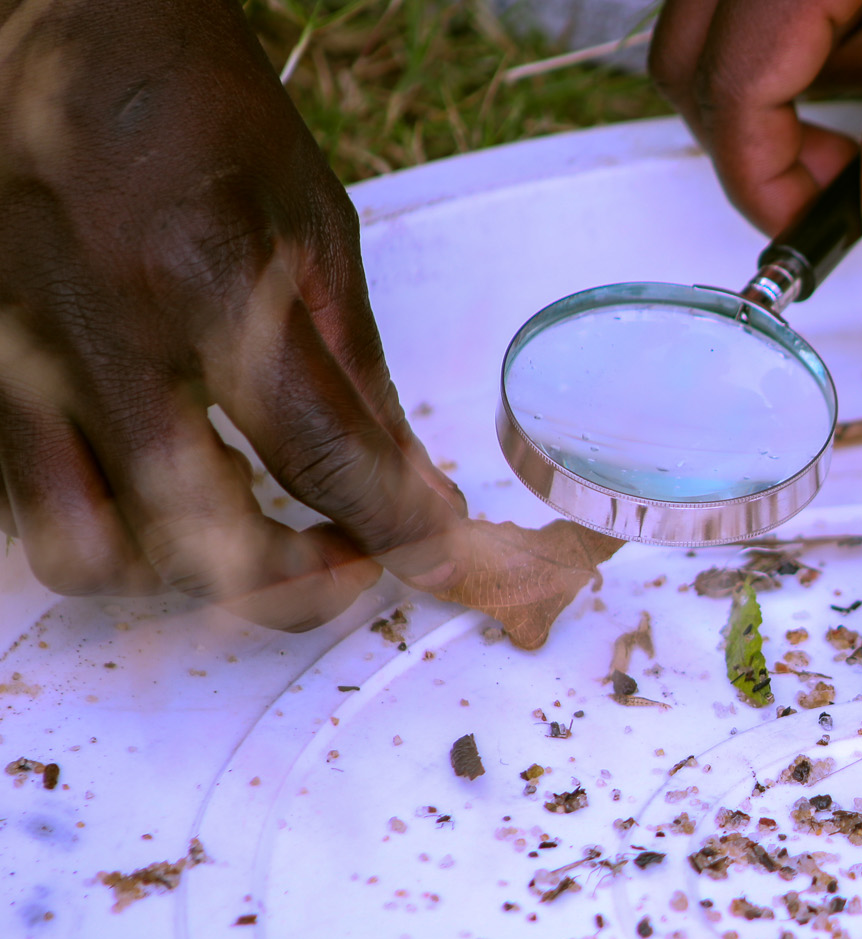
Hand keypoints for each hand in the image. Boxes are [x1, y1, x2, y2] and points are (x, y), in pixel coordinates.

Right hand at [0, 0, 467, 629]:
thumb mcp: (313, 225)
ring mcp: (17, 364)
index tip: (441, 555)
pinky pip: (36, 515)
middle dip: (300, 582)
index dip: (398, 530)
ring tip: (255, 534)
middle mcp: (95, 336)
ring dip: (192, 579)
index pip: (319, 456)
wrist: (59, 28)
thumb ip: (358, 374)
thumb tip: (412, 489)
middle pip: (202, 546)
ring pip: (95, 559)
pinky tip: (172, 503)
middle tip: (352, 556)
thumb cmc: (194, 112)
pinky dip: (116, 539)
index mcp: (201, 279)